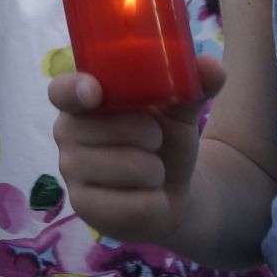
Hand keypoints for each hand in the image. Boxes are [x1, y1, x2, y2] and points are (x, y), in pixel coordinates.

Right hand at [49, 58, 224, 243]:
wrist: (170, 192)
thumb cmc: (165, 140)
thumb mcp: (180, 110)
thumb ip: (193, 85)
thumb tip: (213, 67)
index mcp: (83, 98)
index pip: (62, 90)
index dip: (74, 89)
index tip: (93, 92)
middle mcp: (67, 133)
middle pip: (114, 128)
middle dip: (151, 135)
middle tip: (152, 141)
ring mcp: (70, 172)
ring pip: (129, 167)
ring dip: (156, 171)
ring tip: (150, 171)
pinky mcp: (83, 209)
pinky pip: (133, 205)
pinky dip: (156, 202)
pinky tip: (147, 198)